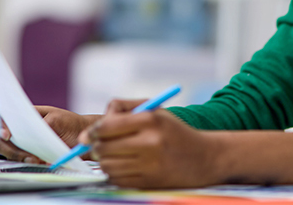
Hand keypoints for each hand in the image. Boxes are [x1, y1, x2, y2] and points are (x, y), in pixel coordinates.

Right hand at [0, 106, 97, 162]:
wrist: (82, 136)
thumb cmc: (69, 122)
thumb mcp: (57, 118)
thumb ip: (43, 125)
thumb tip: (31, 134)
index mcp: (25, 115)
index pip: (5, 119)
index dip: (1, 127)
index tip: (7, 135)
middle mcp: (22, 130)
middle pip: (3, 140)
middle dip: (8, 148)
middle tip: (22, 153)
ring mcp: (26, 145)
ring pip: (11, 153)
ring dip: (19, 157)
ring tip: (33, 159)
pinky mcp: (33, 157)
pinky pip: (23, 161)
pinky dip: (28, 163)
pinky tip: (38, 162)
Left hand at [86, 102, 218, 188]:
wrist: (204, 158)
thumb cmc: (173, 130)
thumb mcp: (153, 110)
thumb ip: (122, 110)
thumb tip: (91, 129)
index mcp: (150, 120)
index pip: (108, 126)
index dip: (93, 131)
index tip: (87, 135)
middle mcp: (150, 143)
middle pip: (105, 148)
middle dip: (95, 147)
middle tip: (94, 146)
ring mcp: (150, 165)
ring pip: (109, 166)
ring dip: (103, 161)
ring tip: (109, 155)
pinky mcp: (150, 182)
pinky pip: (119, 180)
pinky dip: (114, 173)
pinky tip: (121, 166)